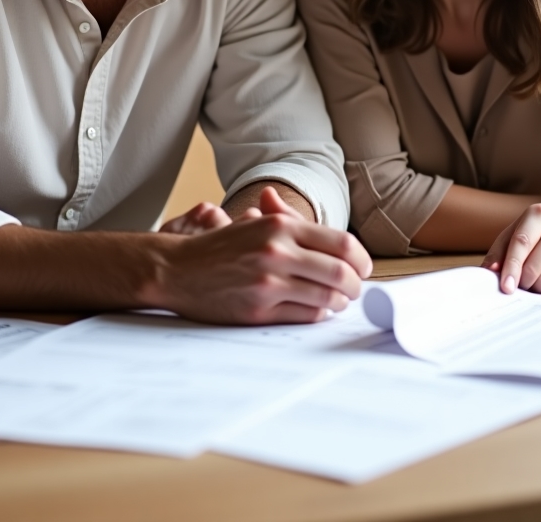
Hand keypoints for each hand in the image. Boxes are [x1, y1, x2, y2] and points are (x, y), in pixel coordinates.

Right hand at [153, 186, 372, 324]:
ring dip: (340, 302)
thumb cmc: (219, 247)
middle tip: (356, 290)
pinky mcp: (259, 310)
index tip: (363, 269)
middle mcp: (277, 251)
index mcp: (280, 226)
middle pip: (340, 273)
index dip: (361, 259)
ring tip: (337, 301)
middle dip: (356, 285)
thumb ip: (292, 225)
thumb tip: (332, 241)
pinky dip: (319, 314)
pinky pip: (306, 316)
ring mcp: (268, 282)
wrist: (177, 269)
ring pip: (327, 298)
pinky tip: (317, 309)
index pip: (341, 243)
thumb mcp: (254, 223)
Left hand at [482, 203, 540, 296]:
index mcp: (538, 214)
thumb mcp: (518, 229)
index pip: (522, 243)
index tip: (505, 287)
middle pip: (533, 266)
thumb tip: (488, 270)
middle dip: (522, 281)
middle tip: (518, 283)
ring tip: (532, 280)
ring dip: (535, 288)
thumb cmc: (540, 230)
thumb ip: (500, 249)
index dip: (511, 267)